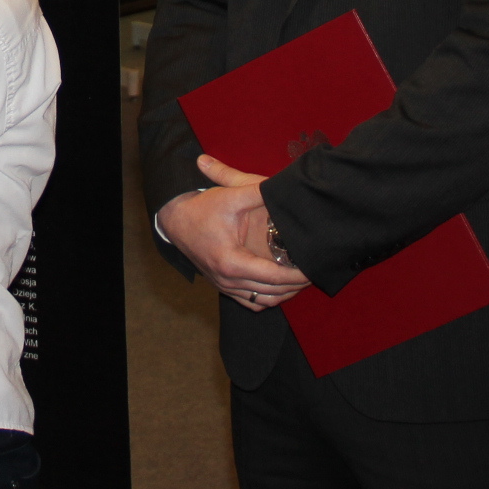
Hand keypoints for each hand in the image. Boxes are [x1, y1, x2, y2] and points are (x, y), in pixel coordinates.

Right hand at [159, 153, 309, 311]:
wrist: (174, 220)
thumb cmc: (201, 209)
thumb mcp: (229, 196)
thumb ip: (257, 191)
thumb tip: (282, 187)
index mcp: (231, 262)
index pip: (273, 278)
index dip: (297, 275)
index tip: (313, 267)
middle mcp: (227, 280)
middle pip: (272, 293)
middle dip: (296, 285)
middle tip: (314, 271)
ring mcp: (224, 286)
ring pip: (263, 302)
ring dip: (284, 294)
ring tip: (301, 279)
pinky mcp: (222, 286)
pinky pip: (251, 302)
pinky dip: (268, 298)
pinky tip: (281, 286)